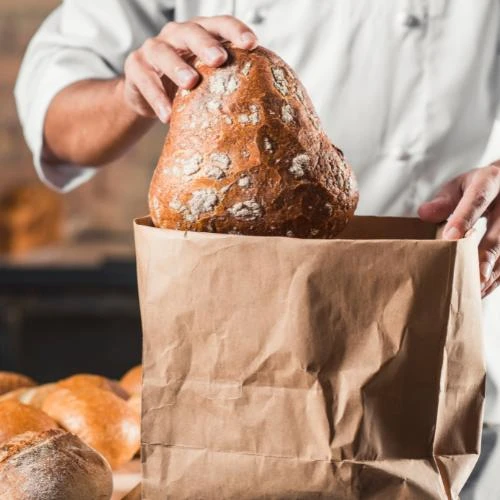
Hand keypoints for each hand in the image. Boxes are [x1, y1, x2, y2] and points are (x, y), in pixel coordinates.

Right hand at [123, 16, 257, 122]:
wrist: (149, 95)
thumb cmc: (186, 86)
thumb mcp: (208, 78)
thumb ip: (228, 79)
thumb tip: (267, 97)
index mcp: (200, 34)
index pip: (220, 24)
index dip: (235, 31)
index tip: (252, 44)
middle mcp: (176, 36)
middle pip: (191, 31)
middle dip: (206, 44)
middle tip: (219, 59)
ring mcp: (153, 49)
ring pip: (163, 52)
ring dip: (178, 67)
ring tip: (191, 83)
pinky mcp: (136, 68)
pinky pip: (145, 80)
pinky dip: (157, 97)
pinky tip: (167, 114)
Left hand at [418, 162, 499, 296]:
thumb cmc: (479, 186)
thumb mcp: (461, 185)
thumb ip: (444, 199)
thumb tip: (424, 214)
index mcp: (491, 180)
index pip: (478, 198)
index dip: (465, 218)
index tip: (451, 237)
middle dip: (487, 255)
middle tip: (474, 276)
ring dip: (493, 272)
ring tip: (476, 290)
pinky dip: (498, 276)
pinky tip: (485, 288)